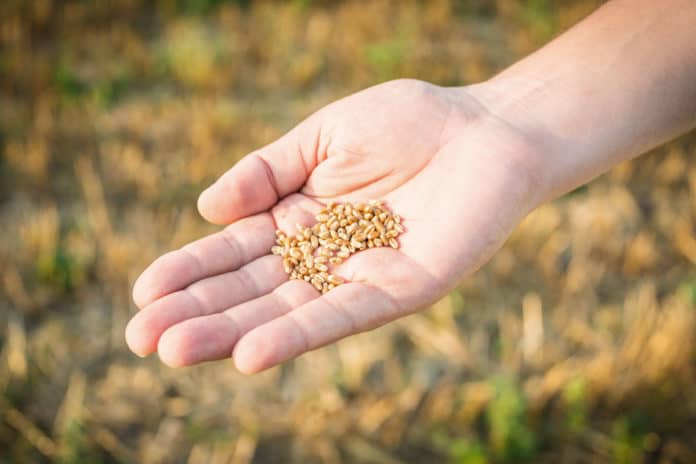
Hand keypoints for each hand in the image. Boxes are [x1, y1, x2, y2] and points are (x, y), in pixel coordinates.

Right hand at [125, 79, 540, 372]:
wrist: (485, 130)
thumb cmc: (407, 123)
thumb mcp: (321, 136)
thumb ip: (266, 171)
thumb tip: (206, 208)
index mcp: (298, 217)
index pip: (234, 251)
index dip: (190, 271)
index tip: (143, 294)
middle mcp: (322, 255)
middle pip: (252, 291)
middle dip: (197, 314)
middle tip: (141, 341)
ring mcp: (358, 276)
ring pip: (286, 311)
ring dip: (231, 334)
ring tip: (175, 352)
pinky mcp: (399, 290)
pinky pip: (343, 315)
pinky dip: (298, 336)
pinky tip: (251, 356)